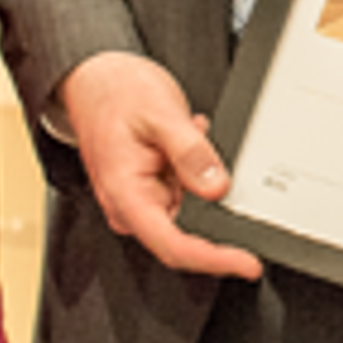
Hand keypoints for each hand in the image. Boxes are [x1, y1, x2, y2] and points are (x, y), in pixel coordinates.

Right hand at [55, 50, 263, 280]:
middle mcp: (129, 206)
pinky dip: (195, 169)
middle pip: (184, 236)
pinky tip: (185, 139)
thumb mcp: (162, 114)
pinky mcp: (150, 191)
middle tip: (207, 152)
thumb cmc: (116, 94)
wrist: (94, 78)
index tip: (247, 263)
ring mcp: (140, 200)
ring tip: (186, 134)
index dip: (214, 260)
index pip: (174, 246)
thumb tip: (217, 188)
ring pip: (188, 211)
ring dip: (200, 177)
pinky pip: (184, 193)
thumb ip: (191, 153)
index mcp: (126, 195)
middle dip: (211, 204)